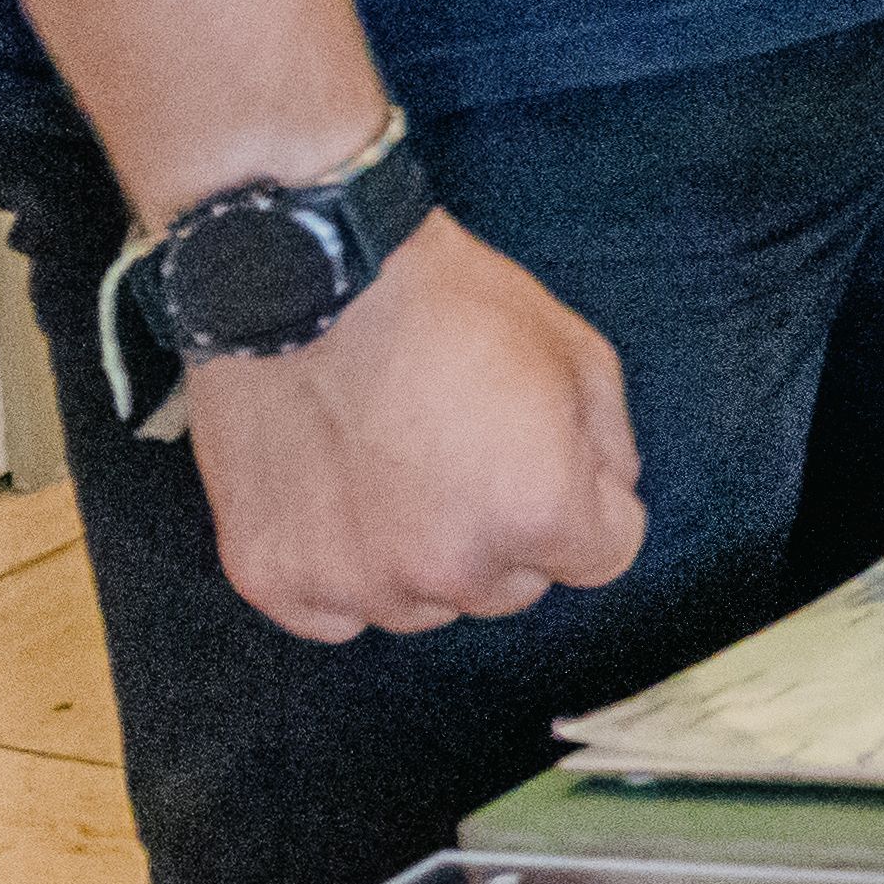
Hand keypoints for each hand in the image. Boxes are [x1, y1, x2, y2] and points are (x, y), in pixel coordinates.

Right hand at [185, 216, 643, 643]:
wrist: (301, 271)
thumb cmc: (441, 300)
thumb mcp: (576, 347)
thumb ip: (609, 443)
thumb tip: (606, 495)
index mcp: (537, 513)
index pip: (603, 554)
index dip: (587, 502)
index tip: (548, 458)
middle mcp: (449, 568)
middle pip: (511, 586)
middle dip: (504, 530)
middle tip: (458, 448)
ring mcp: (355, 581)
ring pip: (421, 603)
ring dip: (418, 554)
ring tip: (387, 462)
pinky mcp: (273, 578)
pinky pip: (330, 612)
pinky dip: (335, 568)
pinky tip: (333, 498)